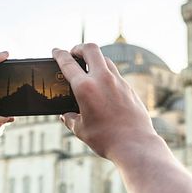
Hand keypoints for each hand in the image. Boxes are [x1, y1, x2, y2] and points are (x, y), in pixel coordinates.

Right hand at [52, 44, 159, 161]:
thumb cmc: (106, 139)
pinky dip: (106, 74)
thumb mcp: (81, 130)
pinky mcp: (129, 88)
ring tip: (88, 70)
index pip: (68, 63)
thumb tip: (66, 116)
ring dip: (94, 60)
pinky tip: (103, 86)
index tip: (56, 51)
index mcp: (85, 88)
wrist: (135, 145)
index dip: (59, 54)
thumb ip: (71, 119)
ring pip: (105, 59)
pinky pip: (115, 74)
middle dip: (79, 47)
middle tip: (74, 54)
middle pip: (90, 49)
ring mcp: (118, 82)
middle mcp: (102, 79)